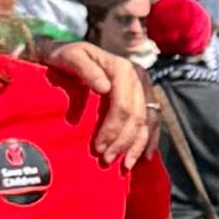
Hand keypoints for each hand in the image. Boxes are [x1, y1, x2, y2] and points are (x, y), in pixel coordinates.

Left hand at [48, 40, 155, 168]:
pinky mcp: (146, 95)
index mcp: (123, 68)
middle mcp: (139, 77)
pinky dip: (149, 139)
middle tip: (107, 160)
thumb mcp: (70, 56)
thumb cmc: (65, 57)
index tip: (98, 149)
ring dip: (137, 145)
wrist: (69, 53)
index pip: (123, 106)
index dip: (113, 130)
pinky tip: (144, 156)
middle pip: (137, 116)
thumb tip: (105, 88)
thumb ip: (86, 69)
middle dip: (123, 142)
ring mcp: (145, 86)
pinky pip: (154, 120)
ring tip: (125, 165)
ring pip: (148, 121)